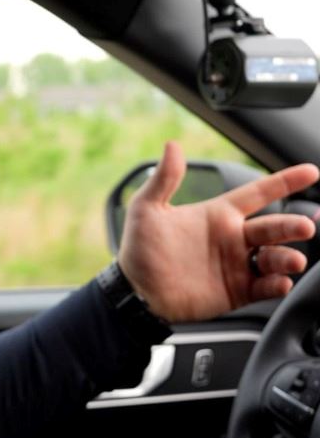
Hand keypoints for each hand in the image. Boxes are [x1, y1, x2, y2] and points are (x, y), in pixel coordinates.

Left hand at [118, 142, 319, 322]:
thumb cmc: (138, 249)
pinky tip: (279, 282)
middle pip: (273, 227)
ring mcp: (236, 265)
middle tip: (304, 226)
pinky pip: (264, 287)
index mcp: (217, 215)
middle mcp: (232, 238)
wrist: (135, 292)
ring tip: (291, 260)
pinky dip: (275, 285)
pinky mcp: (236, 291)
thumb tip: (171, 145)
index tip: (311, 171)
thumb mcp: (146, 209)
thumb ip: (164, 179)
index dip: (284, 181)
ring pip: (274, 257)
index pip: (257, 193)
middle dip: (292, 225)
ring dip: (288, 257)